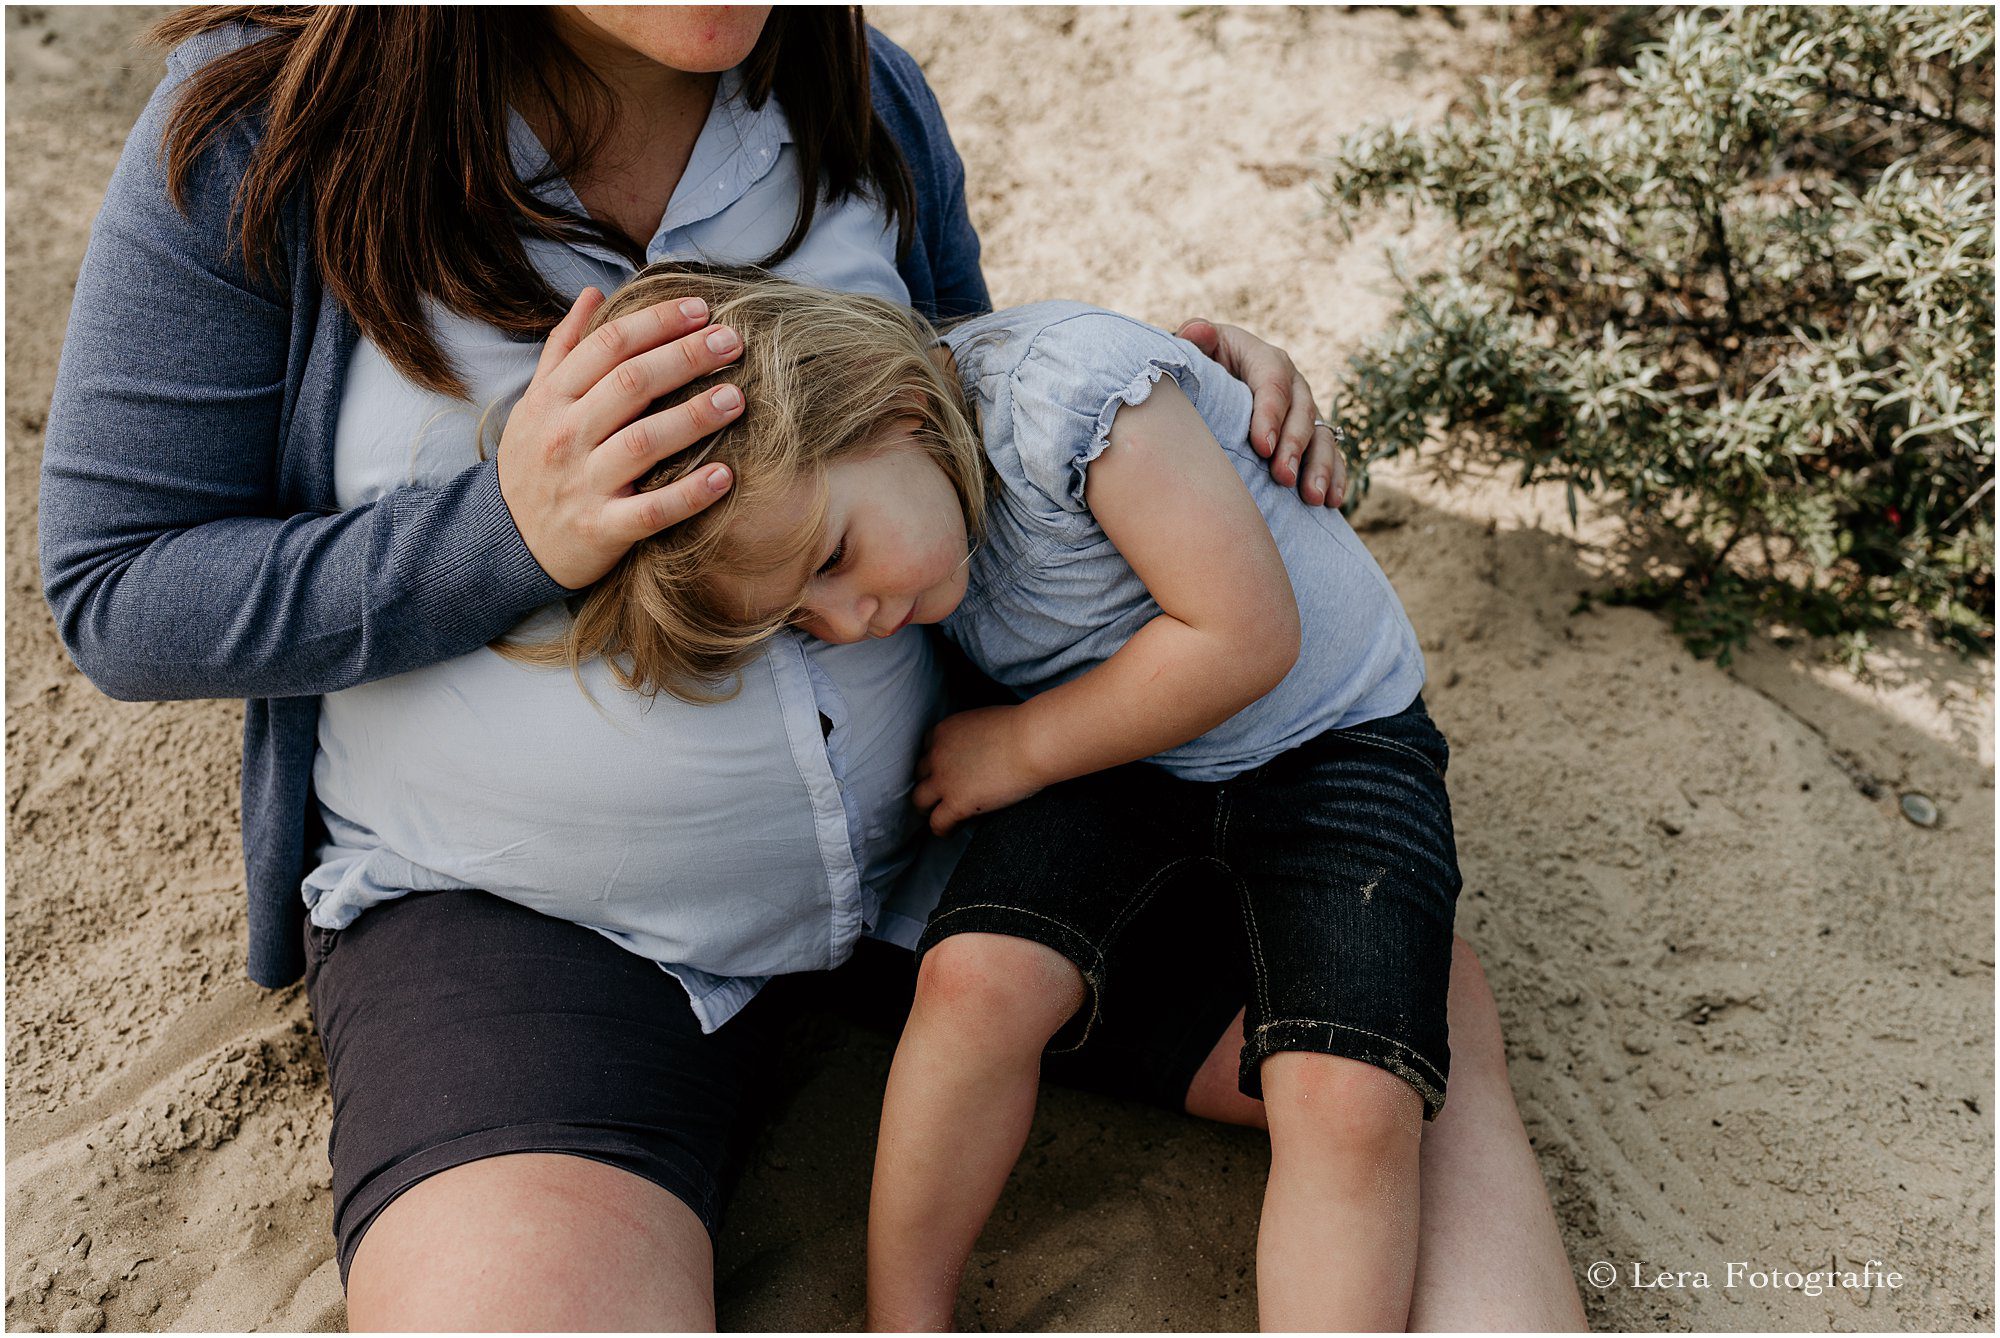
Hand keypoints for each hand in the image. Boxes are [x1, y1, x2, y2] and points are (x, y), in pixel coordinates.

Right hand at [497, 286, 746, 589]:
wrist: (504, 542)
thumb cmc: (533, 463)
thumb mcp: (536, 402)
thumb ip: (565, 349)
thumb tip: (593, 294)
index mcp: (553, 399)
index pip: (609, 346)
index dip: (657, 322)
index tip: (701, 309)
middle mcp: (566, 436)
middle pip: (631, 384)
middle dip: (685, 357)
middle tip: (733, 341)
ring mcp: (583, 484)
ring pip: (642, 442)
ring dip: (693, 417)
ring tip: (736, 398)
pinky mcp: (601, 529)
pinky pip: (650, 511)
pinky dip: (689, 494)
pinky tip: (726, 476)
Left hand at [912, 706, 1044, 836]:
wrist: (1034, 742)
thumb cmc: (1024, 729)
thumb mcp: (987, 722)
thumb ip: (974, 735)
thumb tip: (982, 749)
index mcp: (945, 731)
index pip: (927, 749)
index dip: (936, 762)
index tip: (948, 771)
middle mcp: (937, 754)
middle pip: (920, 774)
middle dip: (932, 783)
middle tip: (945, 794)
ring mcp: (944, 780)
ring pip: (919, 800)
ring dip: (930, 808)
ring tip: (943, 815)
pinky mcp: (957, 803)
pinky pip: (937, 823)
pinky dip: (943, 829)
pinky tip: (952, 831)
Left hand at [1175, 318, 1348, 508]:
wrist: (1209, 388)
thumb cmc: (1198, 370)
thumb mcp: (1196, 350)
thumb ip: (1194, 339)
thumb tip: (1198, 330)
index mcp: (1263, 359)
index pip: (1273, 381)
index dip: (1270, 413)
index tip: (1261, 446)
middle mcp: (1291, 384)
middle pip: (1302, 412)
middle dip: (1295, 447)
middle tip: (1283, 476)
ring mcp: (1304, 412)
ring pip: (1321, 436)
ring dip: (1321, 467)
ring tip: (1313, 498)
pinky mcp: (1310, 437)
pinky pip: (1332, 456)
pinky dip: (1335, 478)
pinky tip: (1332, 503)